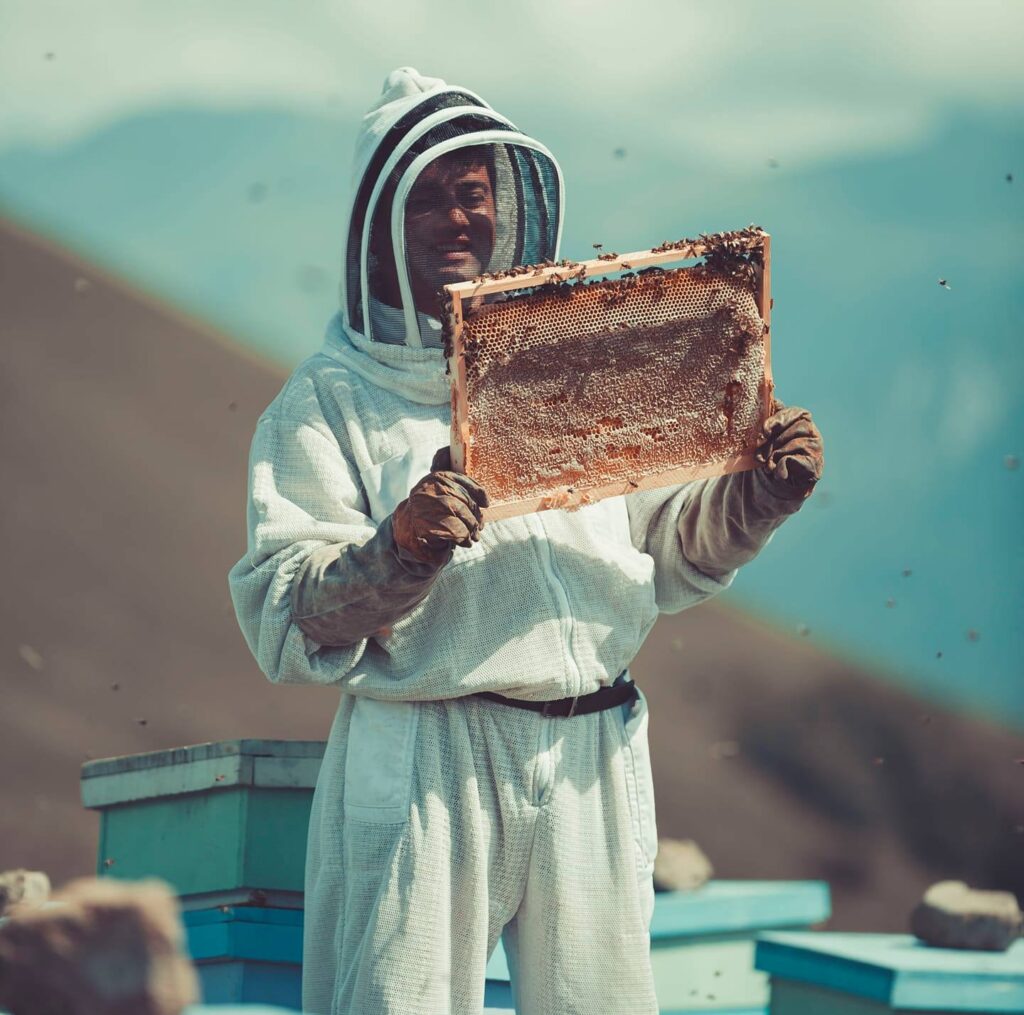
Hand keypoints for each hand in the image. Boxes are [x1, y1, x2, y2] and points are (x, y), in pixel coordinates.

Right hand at [391, 447, 489, 564]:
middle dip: (475, 515)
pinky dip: (463, 537)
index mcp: (436, 478)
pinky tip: (464, 542)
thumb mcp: (444, 496)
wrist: (408, 531)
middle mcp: (430, 488)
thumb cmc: (432, 513)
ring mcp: (425, 505)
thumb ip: (460, 491)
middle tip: (479, 527)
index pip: (463, 480)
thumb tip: (485, 501)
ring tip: (473, 536)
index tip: (486, 503)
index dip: (478, 492)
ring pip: (460, 513)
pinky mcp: (424, 524)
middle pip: (464, 499)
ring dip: (471, 528)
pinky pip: (454, 529)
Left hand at [754, 401, 823, 500]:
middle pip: (793, 428)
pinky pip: (795, 459)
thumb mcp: (770, 435)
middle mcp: (812, 430)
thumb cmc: (776, 451)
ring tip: (767, 465)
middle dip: (772, 443)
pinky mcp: (815, 463)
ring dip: (775, 455)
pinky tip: (777, 471)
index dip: (777, 420)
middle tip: (760, 455)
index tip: (764, 432)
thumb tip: (773, 400)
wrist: (786, 479)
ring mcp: (816, 446)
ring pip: (794, 444)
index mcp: (801, 419)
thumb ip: (771, 419)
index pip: (793, 412)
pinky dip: (781, 466)